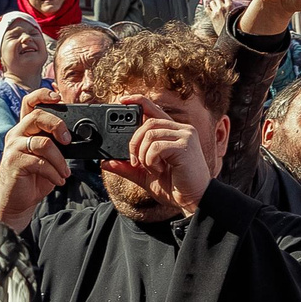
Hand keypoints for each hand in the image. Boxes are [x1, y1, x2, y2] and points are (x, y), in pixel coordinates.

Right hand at [0, 96, 72, 231]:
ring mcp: (13, 148)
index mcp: (25, 129)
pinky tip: (58, 180)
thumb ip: (55, 143)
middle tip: (68, 141)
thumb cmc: (33, 178)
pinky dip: (54, 172)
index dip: (43, 95)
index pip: (29, 102)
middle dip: (58, 126)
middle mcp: (16, 134)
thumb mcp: (48, 157)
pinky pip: (40, 162)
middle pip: (37, 116)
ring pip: (43, 142)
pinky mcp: (13, 163)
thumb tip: (75, 137)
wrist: (16, 202)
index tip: (58, 98)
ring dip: (60, 159)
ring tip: (64, 172)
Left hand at [108, 99, 210, 216]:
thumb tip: (106, 162)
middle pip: (147, 124)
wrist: (194, 201)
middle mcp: (181, 130)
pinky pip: (156, 147)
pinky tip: (161, 170)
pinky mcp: (185, 146)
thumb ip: (127, 167)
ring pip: (150, 134)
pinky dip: (151, 161)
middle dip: (134, 143)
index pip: (154, 110)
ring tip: (153, 169)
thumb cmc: (175, 187)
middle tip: (135, 162)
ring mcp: (185, 136)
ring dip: (143, 155)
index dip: (138, 101)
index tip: (122, 100)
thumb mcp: (145, 176)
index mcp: (173, 133)